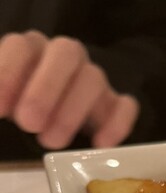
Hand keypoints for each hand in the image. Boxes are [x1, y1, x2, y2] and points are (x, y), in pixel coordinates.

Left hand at [0, 30, 138, 148]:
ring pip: (93, 79)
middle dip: (45, 88)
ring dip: (72, 111)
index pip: (21, 47)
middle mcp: (65, 57)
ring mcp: (94, 80)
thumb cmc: (24, 110)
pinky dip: (116, 124)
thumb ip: (2, 102)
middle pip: (65, 54)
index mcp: (31, 50)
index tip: (0, 110)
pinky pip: (126, 106)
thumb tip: (0, 109)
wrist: (58, 119)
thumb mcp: (7, 104)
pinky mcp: (116, 105)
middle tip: (28, 123)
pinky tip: (100, 144)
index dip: (8, 74)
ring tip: (51, 142)